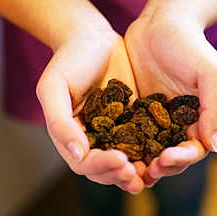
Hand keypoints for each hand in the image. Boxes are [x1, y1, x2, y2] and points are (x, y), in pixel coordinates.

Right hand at [36, 28, 144, 193]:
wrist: (93, 38)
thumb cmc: (68, 60)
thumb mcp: (54, 88)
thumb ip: (60, 122)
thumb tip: (77, 154)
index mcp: (72, 136)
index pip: (84, 162)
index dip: (101, 166)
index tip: (119, 161)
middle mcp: (94, 138)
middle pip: (106, 169)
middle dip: (121, 175)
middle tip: (137, 176)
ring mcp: (116, 131)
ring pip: (126, 160)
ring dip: (137, 172)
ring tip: (150, 173)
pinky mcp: (134, 120)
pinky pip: (143, 141)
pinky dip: (151, 152)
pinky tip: (162, 154)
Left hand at [125, 6, 216, 185]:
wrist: (160, 23)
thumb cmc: (189, 44)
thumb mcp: (209, 71)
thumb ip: (214, 108)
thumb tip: (213, 147)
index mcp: (196, 118)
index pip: (192, 149)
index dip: (182, 159)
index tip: (167, 158)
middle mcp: (175, 123)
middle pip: (170, 157)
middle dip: (160, 167)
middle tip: (146, 171)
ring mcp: (153, 119)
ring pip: (148, 150)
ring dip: (140, 164)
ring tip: (129, 170)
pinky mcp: (133, 110)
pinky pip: (128, 134)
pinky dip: (123, 146)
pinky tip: (113, 152)